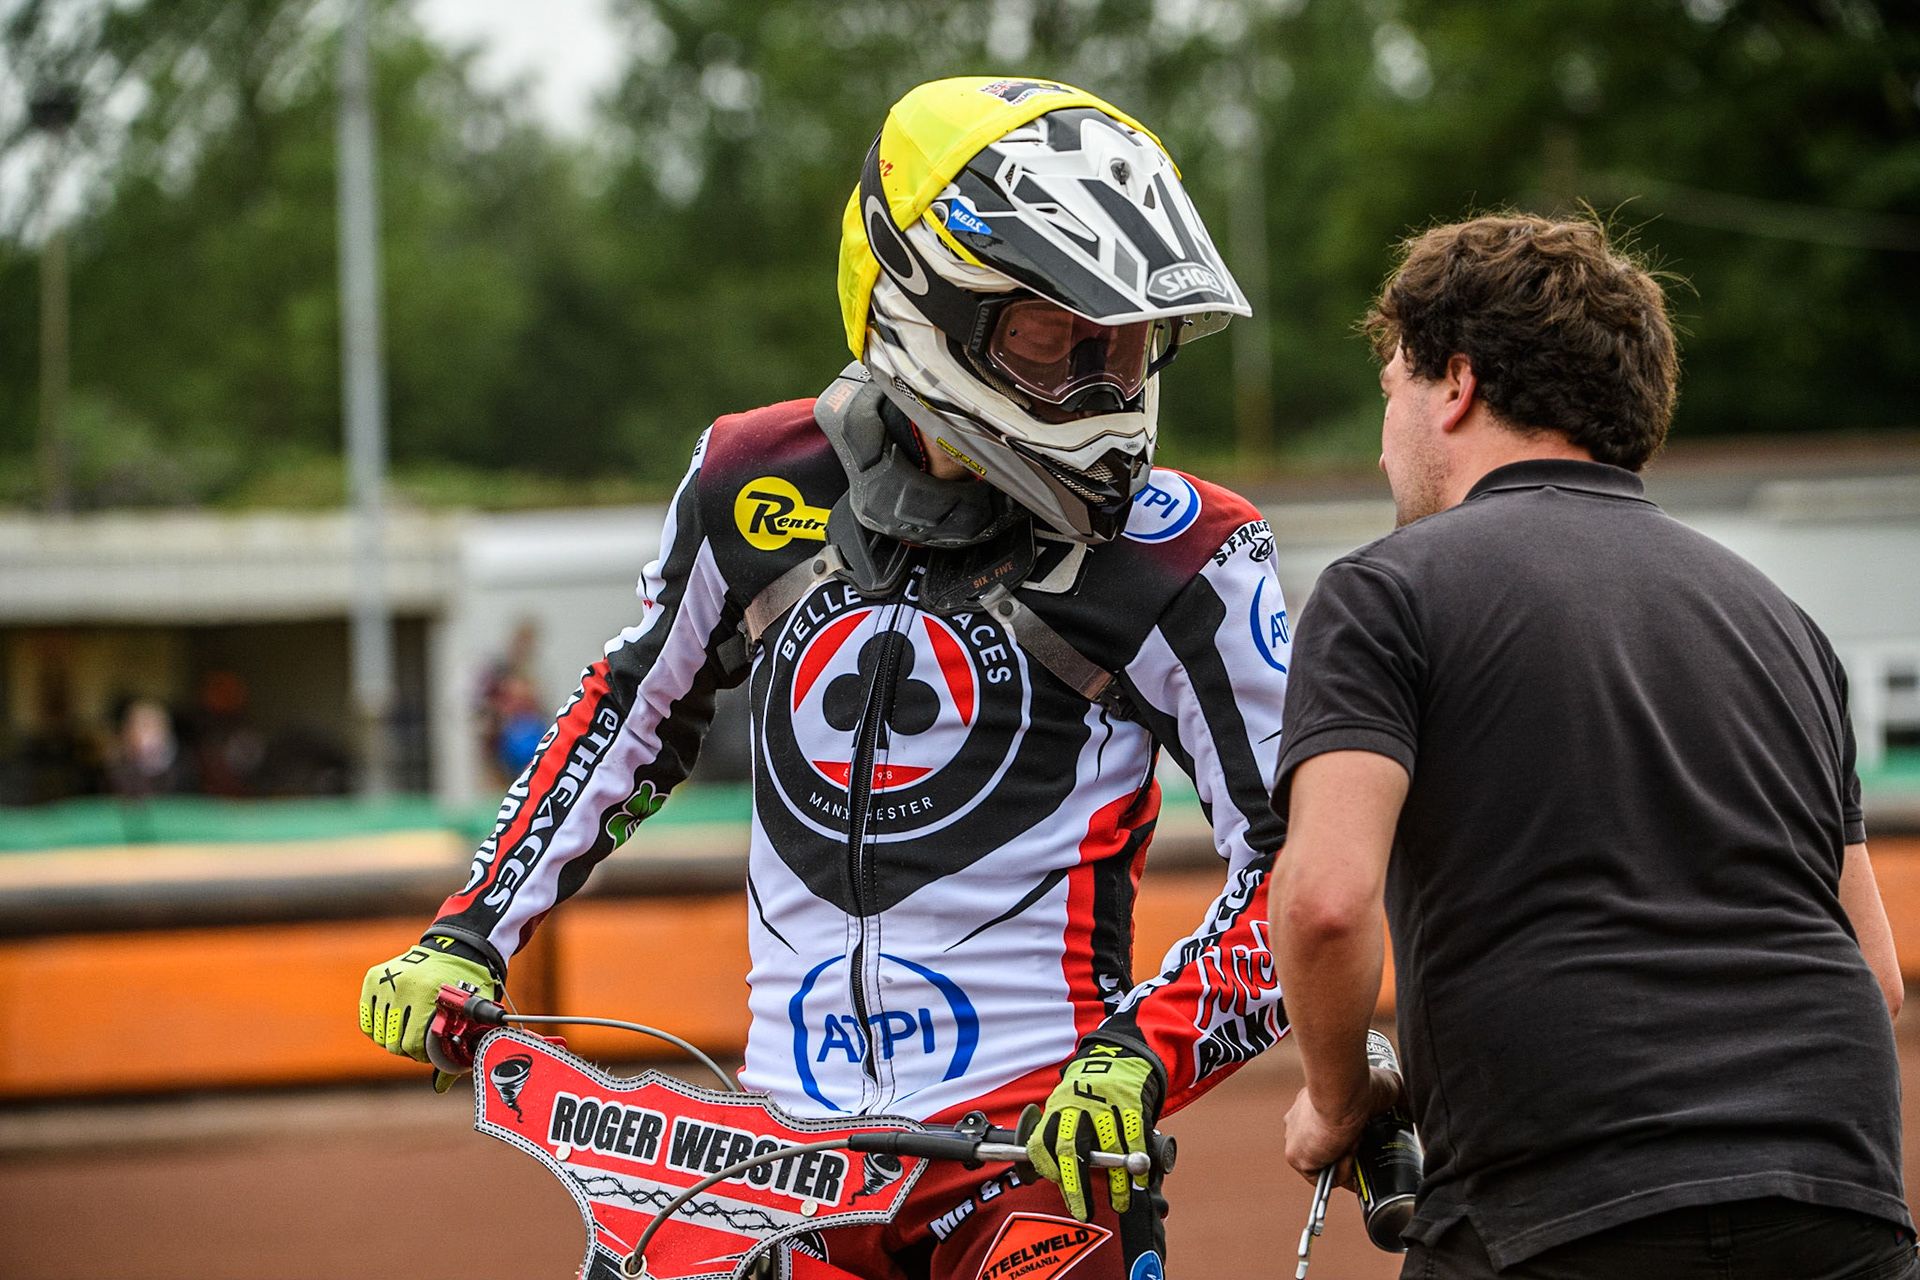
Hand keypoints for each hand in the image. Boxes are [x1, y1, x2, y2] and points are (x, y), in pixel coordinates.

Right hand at [359, 937, 496, 1078]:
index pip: (411, 1044)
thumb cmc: (467, 986)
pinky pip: (366, 1020)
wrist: (458, 949)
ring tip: (408, 1034)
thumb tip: (440, 1087)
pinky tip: (392, 1027)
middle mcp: (403, 985)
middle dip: (405, 1049)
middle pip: (391, 1042)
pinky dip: (377, 1029)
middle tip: (418, 1044)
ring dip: (391, 1039)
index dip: (420, 1056)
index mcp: (427, 994)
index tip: (428, 1053)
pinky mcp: (373, 978)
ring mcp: (385, 980)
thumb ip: (457, 1049)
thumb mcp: (470, 1015)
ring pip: (377, 1033)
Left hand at [1025, 1040, 1164, 1220]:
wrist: (1119, 1057)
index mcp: (1058, 1107)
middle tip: (1083, 1212)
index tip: (1055, 1185)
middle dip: (1076, 1186)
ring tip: (1119, 1204)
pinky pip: (1135, 1141)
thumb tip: (1052, 1177)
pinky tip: (1139, 1184)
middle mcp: (1079, 1106)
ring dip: (1116, 1183)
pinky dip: (1139, 1166)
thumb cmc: (1087, 1091)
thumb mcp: (1064, 1104)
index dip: (1046, 1167)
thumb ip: (1058, 1135)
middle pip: (1072, 1150)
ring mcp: (1106, 1105)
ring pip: (1109, 1151)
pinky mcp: (1132, 1105)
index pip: (1042, 1141)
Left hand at [1283, 1065, 1404, 1185]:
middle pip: (1325, 1149)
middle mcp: (1298, 1123)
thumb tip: (1409, 1105)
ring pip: (1327, 1164)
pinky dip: (1341, 1171)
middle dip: (1348, 1152)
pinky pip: (1322, 1178)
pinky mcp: (1295, 1157)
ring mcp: (1295, 1140)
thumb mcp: (1387, 1087)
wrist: (1343, 1092)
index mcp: (1312, 1106)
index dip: (1347, 1140)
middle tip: (1364, 1145)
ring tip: (1356, 1143)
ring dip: (1348, 1159)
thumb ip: (1398, 1098)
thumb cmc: (1361, 1085)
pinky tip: (1346, 1151)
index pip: (1327, 1131)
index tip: (1363, 1140)